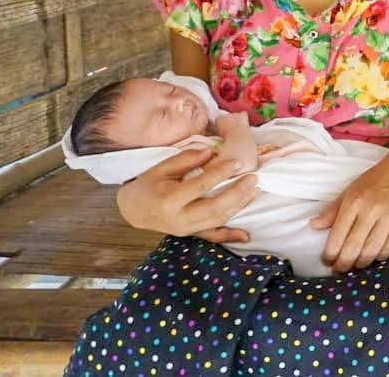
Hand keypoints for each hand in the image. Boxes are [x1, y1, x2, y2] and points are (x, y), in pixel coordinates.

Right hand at [116, 147, 256, 242]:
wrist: (134, 209)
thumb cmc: (149, 185)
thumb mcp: (161, 167)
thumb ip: (186, 159)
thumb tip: (212, 151)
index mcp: (169, 200)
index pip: (200, 186)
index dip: (221, 174)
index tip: (237, 163)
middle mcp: (178, 219)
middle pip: (213, 208)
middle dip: (237, 193)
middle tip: (253, 178)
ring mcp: (185, 230)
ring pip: (217, 221)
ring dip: (239, 206)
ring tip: (254, 190)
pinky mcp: (190, 234)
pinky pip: (212, 237)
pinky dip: (230, 236)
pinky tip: (245, 235)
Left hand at [311, 157, 388, 272]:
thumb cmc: (374, 181)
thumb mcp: (349, 191)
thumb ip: (332, 210)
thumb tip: (313, 226)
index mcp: (353, 202)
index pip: (337, 236)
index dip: (330, 254)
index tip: (327, 262)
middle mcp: (370, 210)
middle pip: (353, 248)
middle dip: (343, 264)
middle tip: (339, 270)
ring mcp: (388, 217)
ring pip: (371, 251)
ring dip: (361, 264)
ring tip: (355, 265)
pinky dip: (379, 257)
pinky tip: (374, 257)